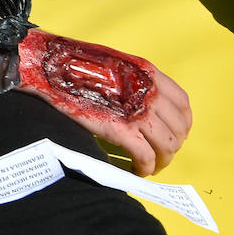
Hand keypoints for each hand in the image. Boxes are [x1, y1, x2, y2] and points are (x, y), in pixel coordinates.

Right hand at [15, 29, 191, 174]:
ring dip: (162, 160)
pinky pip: (146, 156)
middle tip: (160, 154)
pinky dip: (146, 167)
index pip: (183, 104)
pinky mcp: (121, 131)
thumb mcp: (115, 64)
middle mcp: (150, 92)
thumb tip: (139, 103)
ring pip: (167, 146)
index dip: (182, 123)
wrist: (51, 67)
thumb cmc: (75, 65)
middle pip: (178, 129)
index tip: (174, 132)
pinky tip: (138, 170)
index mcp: (149, 74)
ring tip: (150, 165)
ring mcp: (137, 112)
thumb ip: (134, 82)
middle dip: (172, 146)